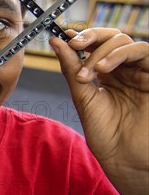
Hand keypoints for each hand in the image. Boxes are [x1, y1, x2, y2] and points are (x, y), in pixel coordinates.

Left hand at [50, 28, 148, 194]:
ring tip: (89, 71)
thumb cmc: (105, 133)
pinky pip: (142, 50)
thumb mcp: (82, 96)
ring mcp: (139, 72)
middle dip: (90, 36)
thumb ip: (71, 67)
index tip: (62, 36)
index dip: (80, 36)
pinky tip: (102, 69)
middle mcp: (124, 70)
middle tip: (74, 45)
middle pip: (111, 37)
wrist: (125, 158)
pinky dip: (119, 54)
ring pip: (124, 41)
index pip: (95, 44)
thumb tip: (55, 41)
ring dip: (102, 50)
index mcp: (105, 74)